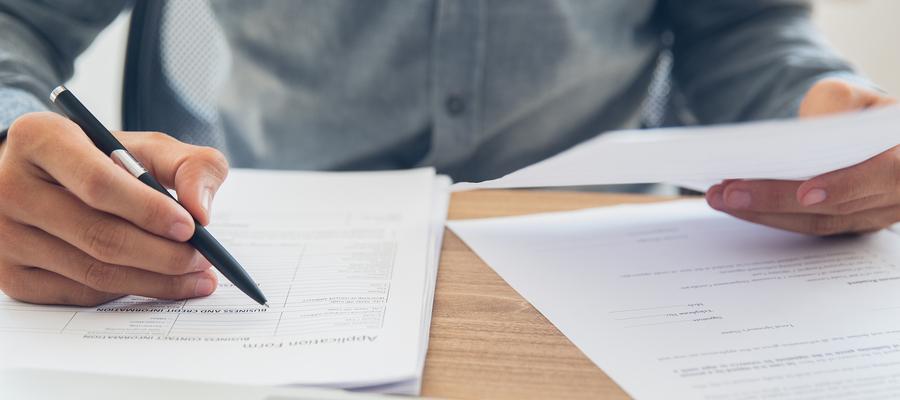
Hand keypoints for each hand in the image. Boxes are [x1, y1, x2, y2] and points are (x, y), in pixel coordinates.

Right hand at [0, 112, 228, 305]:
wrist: (45, 179)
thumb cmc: (104, 160)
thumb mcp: (148, 147)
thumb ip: (190, 165)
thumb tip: (201, 210)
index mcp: (40, 140)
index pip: (98, 183)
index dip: (149, 210)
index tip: (191, 227)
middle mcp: (11, 187)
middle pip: (99, 236)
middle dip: (164, 255)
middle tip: (204, 260)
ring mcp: (5, 236)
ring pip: (93, 272)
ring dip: (155, 280)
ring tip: (195, 275)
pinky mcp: (10, 276)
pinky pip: (81, 294)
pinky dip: (127, 291)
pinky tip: (158, 282)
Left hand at [706, 79, 899, 235]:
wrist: (863, 134)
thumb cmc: (856, 112)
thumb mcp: (850, 96)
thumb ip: (836, 104)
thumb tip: (804, 133)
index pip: (887, 175)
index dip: (845, 186)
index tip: (806, 194)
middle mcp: (898, 193)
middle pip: (838, 206)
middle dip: (778, 200)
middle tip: (730, 193)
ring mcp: (875, 215)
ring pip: (819, 222)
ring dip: (764, 213)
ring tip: (720, 198)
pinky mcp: (847, 225)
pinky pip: (808, 226)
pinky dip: (770, 216)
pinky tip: (735, 205)